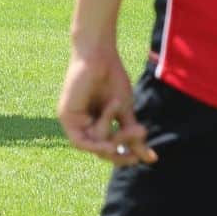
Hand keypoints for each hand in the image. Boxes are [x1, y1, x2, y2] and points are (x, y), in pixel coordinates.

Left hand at [58, 48, 157, 166]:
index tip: (150, 158)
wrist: (99, 56)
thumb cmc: (111, 78)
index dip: (127, 157)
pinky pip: (81, 142)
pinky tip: (111, 143)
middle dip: (122, 148)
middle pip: (103, 153)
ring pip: (95, 147)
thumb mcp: (125, 112)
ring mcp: (73, 122)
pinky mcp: (65, 117)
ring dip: (112, 133)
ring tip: (117, 105)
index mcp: (95, 124)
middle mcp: (82, 125)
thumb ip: (132, 136)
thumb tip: (150, 159)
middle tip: (140, 134)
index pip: (110, 152)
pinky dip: (97, 142)